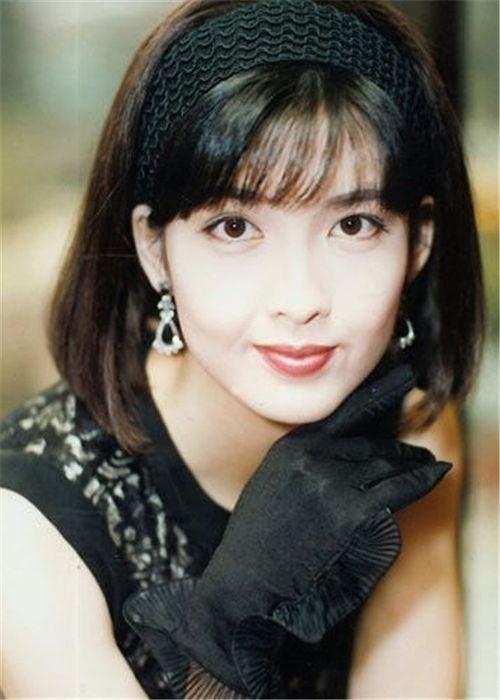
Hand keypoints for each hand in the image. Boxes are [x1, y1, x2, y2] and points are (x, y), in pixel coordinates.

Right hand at [124, 359, 451, 697]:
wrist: (244, 582)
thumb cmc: (256, 541)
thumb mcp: (273, 485)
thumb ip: (305, 462)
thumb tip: (345, 455)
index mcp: (291, 446)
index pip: (344, 413)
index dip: (378, 393)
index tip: (402, 376)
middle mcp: (311, 455)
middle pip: (369, 444)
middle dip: (395, 448)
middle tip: (417, 451)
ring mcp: (331, 480)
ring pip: (384, 464)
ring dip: (409, 464)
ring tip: (428, 463)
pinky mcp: (350, 510)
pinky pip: (397, 488)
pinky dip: (421, 479)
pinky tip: (437, 472)